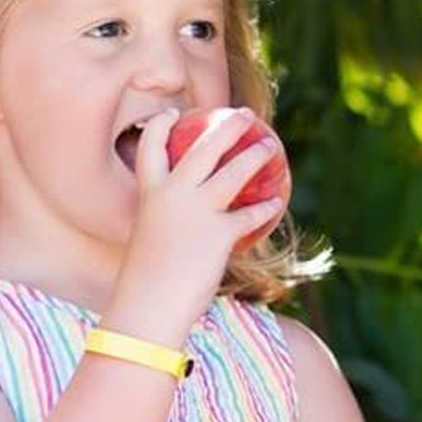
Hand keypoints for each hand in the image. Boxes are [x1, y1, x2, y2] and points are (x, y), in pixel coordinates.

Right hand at [109, 106, 282, 332]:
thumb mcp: (149, 240)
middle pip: (204, 147)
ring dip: (256, 154)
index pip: (151, 147)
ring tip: (270, 145)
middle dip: (227, 126)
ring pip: (235, 171)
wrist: (149, 306)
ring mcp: (197, 211)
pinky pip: (250, 215)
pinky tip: (276, 201)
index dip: (161, 126)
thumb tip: (186, 220)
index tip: (173, 114)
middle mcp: (173, 194)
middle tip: (245, 115)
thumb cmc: (145, 280)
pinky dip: (265, 207)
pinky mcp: (220, 233)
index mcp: (149, 193)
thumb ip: (167, 221)